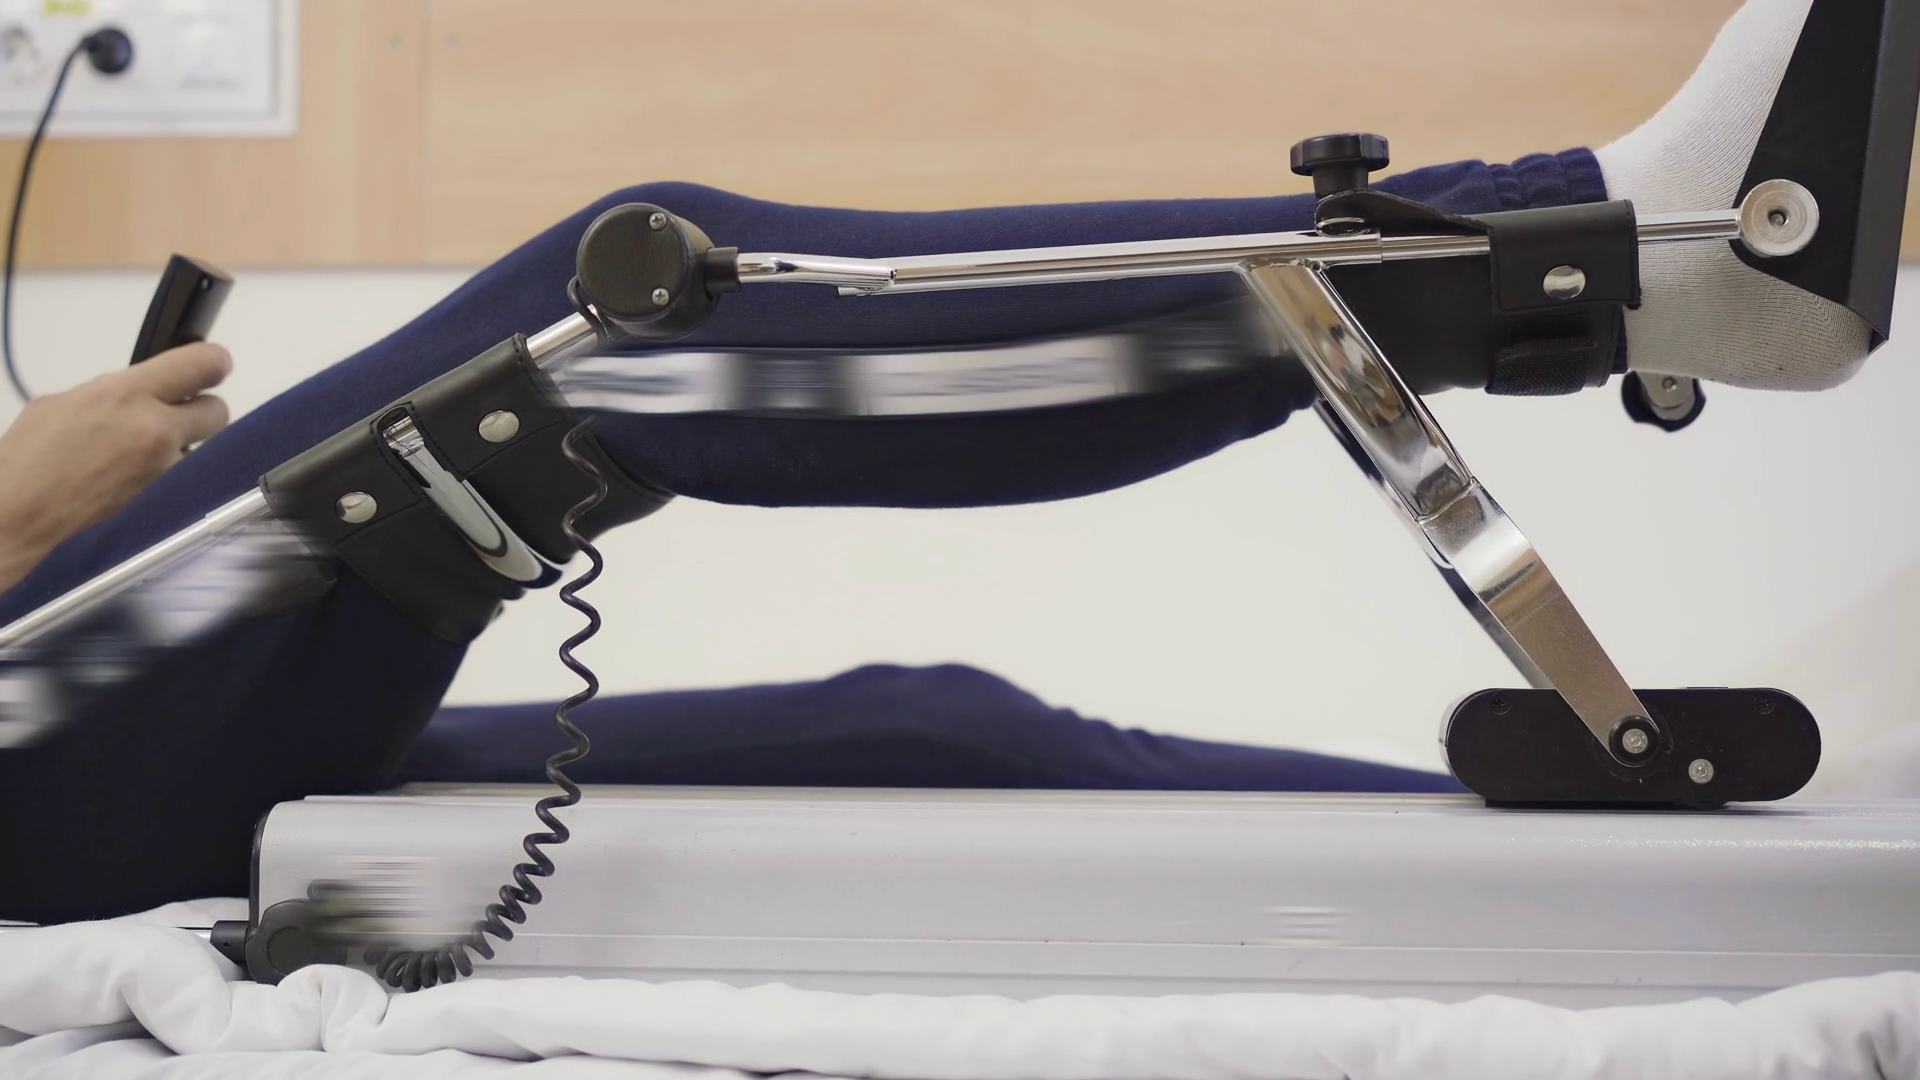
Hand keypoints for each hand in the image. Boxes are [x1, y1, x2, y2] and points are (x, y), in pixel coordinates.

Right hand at [0, 342, 231, 592]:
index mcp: (127, 395)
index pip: (204, 363)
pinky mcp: (167, 500)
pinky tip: (141, 479)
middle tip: (173, 418)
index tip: (210, 367)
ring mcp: (166, 469)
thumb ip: (113, 392)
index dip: (213, 362)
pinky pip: (188, 479)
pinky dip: (173, 476)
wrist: (21, 517)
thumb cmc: (29, 460)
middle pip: (218, 409)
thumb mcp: (62, 403)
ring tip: (145, 456)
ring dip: (184, 448)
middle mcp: (156, 429)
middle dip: (199, 412)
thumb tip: (141, 391)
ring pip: (206, 449)